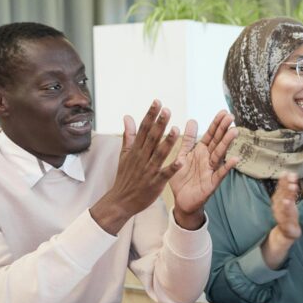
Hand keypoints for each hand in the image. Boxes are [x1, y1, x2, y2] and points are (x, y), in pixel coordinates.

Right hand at [91, 100, 182, 234]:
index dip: (151, 115)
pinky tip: (182, 161)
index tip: (157, 102)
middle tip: (167, 109)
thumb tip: (127, 116)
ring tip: (177, 129)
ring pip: (159, 154)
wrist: (120, 201)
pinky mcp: (156, 183)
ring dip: (168, 142)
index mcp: (136, 150)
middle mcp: (142, 157)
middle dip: (160, 123)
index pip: (144, 129)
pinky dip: (173, 168)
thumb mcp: (124, 154)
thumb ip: (129, 135)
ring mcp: (149, 170)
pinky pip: (165, 174)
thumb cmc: (125, 177)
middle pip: (152, 138)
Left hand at [169, 110, 238, 229]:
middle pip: (217, 141)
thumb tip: (192, 120)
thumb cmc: (183, 178)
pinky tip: (235, 159)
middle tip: (231, 116)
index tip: (224, 112)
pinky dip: (227, 167)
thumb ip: (188, 139)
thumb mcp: (183, 155)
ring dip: (227, 143)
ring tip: (235, 132)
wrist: (182, 201)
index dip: (216, 124)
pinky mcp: (211, 183)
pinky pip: (220, 174)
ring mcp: (211, 170)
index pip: (210, 135)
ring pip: (219, 154)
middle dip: (223, 129)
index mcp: (201, 151)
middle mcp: (208, 159)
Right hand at [270, 172, 301, 241]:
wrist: (287, 232)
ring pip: (283, 202)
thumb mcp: (289, 201)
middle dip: (286, 184)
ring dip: (287, 193)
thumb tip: (290, 175)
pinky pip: (285, 214)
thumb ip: (289, 190)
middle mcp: (277, 205)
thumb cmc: (289, 215)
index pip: (280, 188)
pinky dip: (286, 207)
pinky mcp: (285, 221)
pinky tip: (287, 201)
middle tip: (290, 175)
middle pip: (281, 193)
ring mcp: (280, 213)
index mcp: (278, 200)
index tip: (287, 171)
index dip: (283, 180)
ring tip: (292, 186)